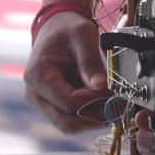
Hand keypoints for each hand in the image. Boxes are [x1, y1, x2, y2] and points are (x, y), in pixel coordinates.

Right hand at [23, 11, 109, 132]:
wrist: (57, 28)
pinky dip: (91, 115)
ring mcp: (42, 103)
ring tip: (113, 102)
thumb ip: (90, 61)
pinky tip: (104, 102)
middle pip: (67, 122)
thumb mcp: (82, 35)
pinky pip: (72, 120)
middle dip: (96, 116)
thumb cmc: (68, 29)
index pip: (68, 103)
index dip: (95, 101)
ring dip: (95, 118)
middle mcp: (35, 94)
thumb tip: (102, 87)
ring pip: (70, 126)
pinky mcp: (52, 107)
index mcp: (37, 75)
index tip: (114, 91)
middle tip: (118, 103)